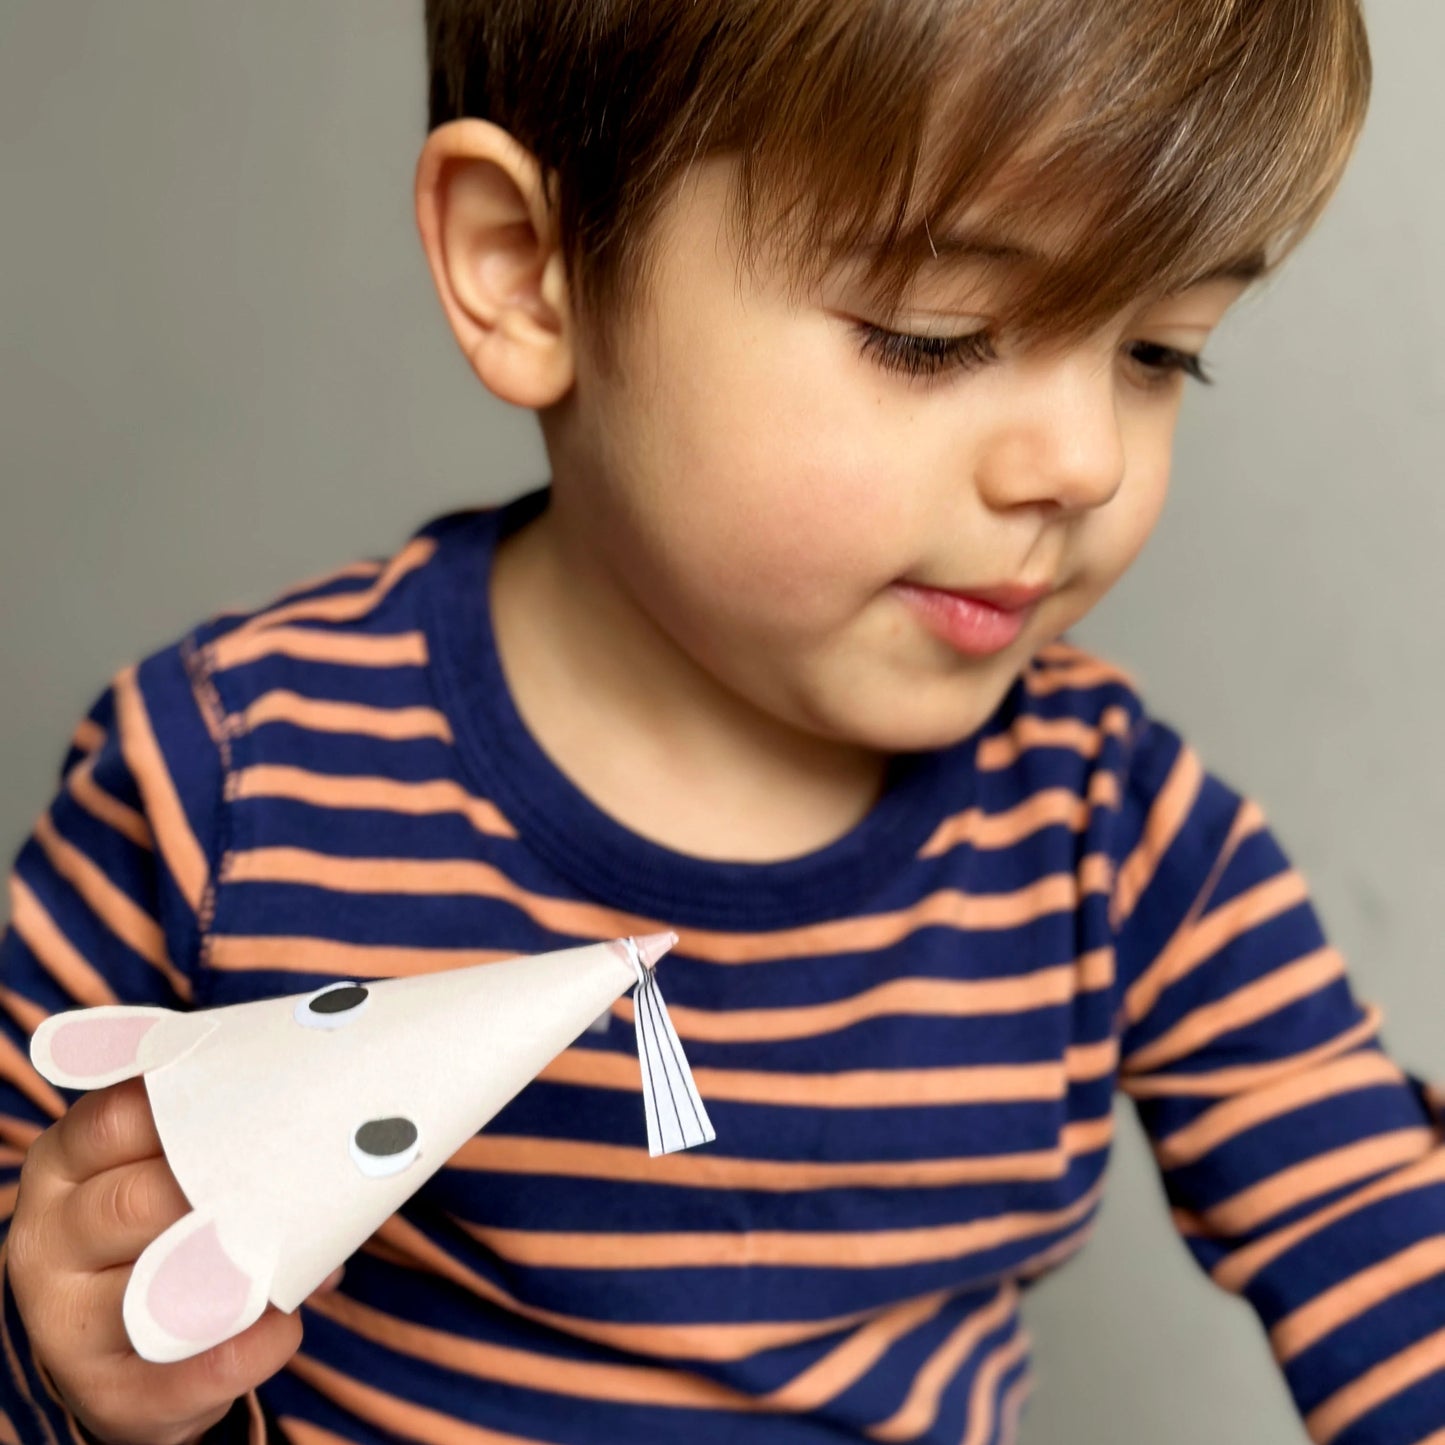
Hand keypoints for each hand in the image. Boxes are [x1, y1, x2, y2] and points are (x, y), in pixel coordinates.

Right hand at [8, 1078, 341, 1444]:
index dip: (185, 1104)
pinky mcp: (103, 1391)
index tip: (257, 1092)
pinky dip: (241, 1352)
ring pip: (149, 1290)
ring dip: (230, 1270)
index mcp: (66, 1166)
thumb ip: (218, 1142)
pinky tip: (285, 1328)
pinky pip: (175, 1376)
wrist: (119, 1351)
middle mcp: (49, 1238)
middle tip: (287, 1174)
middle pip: (132, 1201)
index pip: (114, 1121)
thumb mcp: (158, 1173)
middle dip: (216, 1186)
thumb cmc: (161, 1230)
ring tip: (288, 1251)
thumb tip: (327, 1132)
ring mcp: (65, 1321)